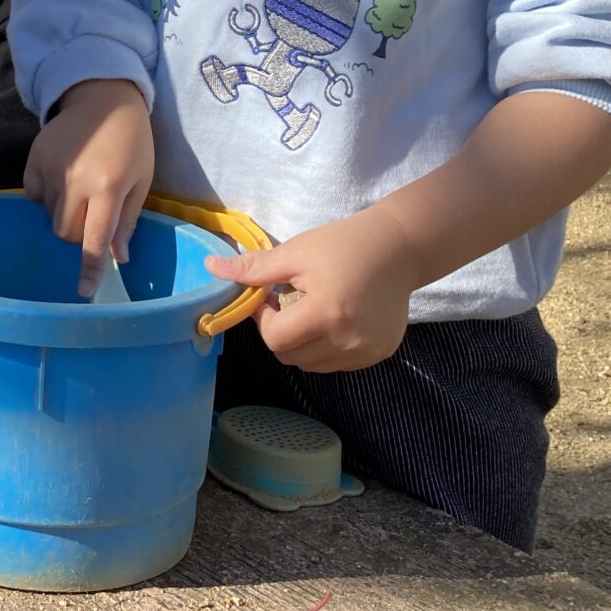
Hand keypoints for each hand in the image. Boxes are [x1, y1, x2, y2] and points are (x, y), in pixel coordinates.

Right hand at [23, 79, 151, 296]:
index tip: (84, 290)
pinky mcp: (33, 157)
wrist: (103, 97)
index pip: (94, 239)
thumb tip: (119, 258)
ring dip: (64, 212)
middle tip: (92, 214)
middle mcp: (76, 180)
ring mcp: (51, 168)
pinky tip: (61, 178)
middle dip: (78, 233)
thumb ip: (126, 220)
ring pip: (50, 214)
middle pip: (66, 232)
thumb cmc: (132, 142)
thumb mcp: (140, 180)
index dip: (90, 268)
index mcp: (108, 188)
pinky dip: (46, 195)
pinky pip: (33, 194)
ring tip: (79, 188)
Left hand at [204, 208, 421, 372]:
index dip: (263, 320)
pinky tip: (332, 321)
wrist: (399, 248)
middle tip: (287, 304)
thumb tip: (210, 267)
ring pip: (312, 365)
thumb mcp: (295, 252)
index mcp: (326, 313)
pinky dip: (325, 349)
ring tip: (310, 311)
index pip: (275, 339)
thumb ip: (254, 268)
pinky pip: (337, 364)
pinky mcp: (380, 355)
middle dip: (279, 333)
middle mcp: (349, 340)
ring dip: (301, 344)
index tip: (269, 298)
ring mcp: (367, 352)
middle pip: (291, 357)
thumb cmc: (343, 245)